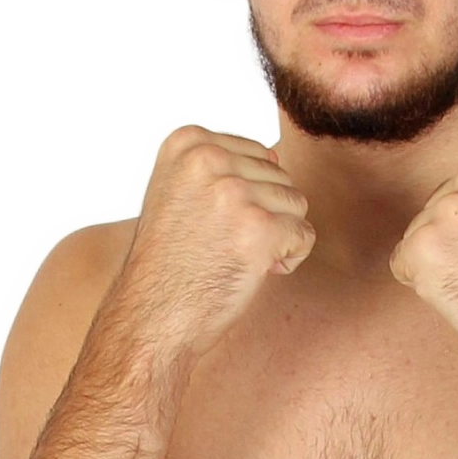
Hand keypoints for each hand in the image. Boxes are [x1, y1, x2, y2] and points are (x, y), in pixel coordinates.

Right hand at [118, 125, 314, 359]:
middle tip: (224, 247)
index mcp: (187, 143)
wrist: (152, 315)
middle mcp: (208, 159)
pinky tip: (255, 271)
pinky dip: (289, 258)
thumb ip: (222, 169)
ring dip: (277, 237)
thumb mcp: (179, 194)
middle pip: (279, 177)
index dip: (247, 198)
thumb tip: (277, 156)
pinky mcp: (259, 227)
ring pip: (295, 204)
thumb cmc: (168, 264)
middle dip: (265, 216)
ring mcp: (233, 192)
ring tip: (237, 258)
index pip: (257, 154)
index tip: (212, 225)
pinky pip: (304, 235)